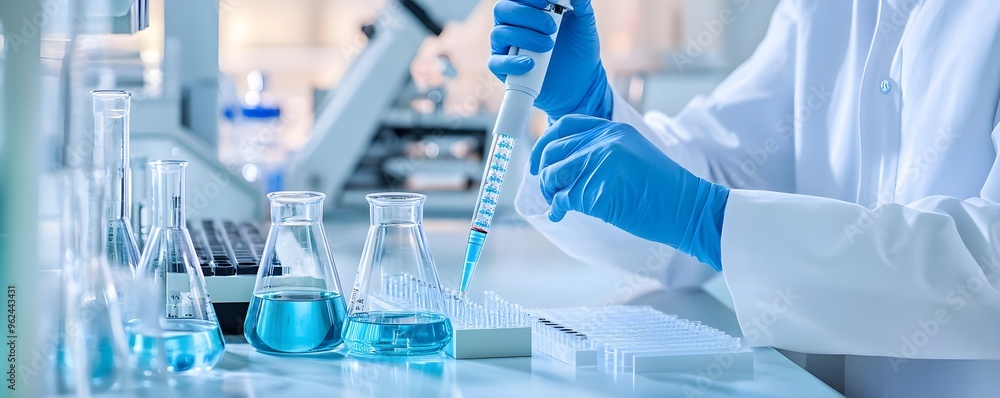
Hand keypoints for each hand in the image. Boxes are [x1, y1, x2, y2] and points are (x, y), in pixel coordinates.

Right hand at [489, 0, 612, 119]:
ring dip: (524, 37)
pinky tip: (530, 64)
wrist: (582, 81)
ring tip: (548, 46)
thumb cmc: (579, 48)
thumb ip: (581, 5)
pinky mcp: (505, 69)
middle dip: (527, 16)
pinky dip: (512, 62)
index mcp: (528, 8)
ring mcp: (507, 47)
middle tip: (551, 27)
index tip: (546, 2)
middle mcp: (512, 24)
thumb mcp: (584, 23)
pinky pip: (496, 63)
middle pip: (502, 10)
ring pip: (499, 34)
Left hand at [531, 115, 728, 270]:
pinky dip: (558, 209)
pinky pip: (563, 199)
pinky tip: (560, 215)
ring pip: (553, 175)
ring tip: (558, 202)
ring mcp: (599, 163)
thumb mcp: (631, 153)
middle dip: (544, 173)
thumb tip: (562, 162)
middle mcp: (603, 141)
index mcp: (612, 129)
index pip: (564, 125)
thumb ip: (601, 149)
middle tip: (548, 190)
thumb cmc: (661, 188)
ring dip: (550, 192)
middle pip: (553, 151)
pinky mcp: (596, 190)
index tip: (539, 162)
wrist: (686, 207)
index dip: (545, 143)